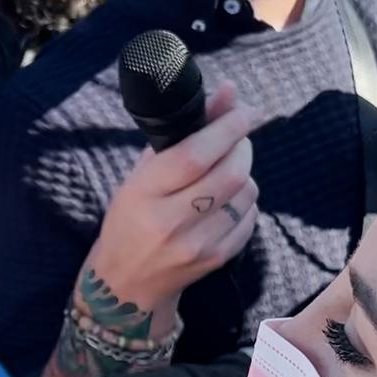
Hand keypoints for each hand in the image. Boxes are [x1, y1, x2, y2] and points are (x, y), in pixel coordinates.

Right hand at [78, 82, 260, 328]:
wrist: (126, 284)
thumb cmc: (129, 219)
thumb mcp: (141, 176)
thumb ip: (180, 135)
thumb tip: (228, 92)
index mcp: (143, 193)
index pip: (195, 154)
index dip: (227, 127)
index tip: (245, 110)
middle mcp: (170, 221)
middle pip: (229, 173)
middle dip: (242, 147)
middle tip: (237, 138)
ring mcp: (196, 244)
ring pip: (245, 194)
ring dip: (244, 173)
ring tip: (226, 171)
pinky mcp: (216, 260)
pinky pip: (250, 218)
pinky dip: (245, 202)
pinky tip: (225, 201)